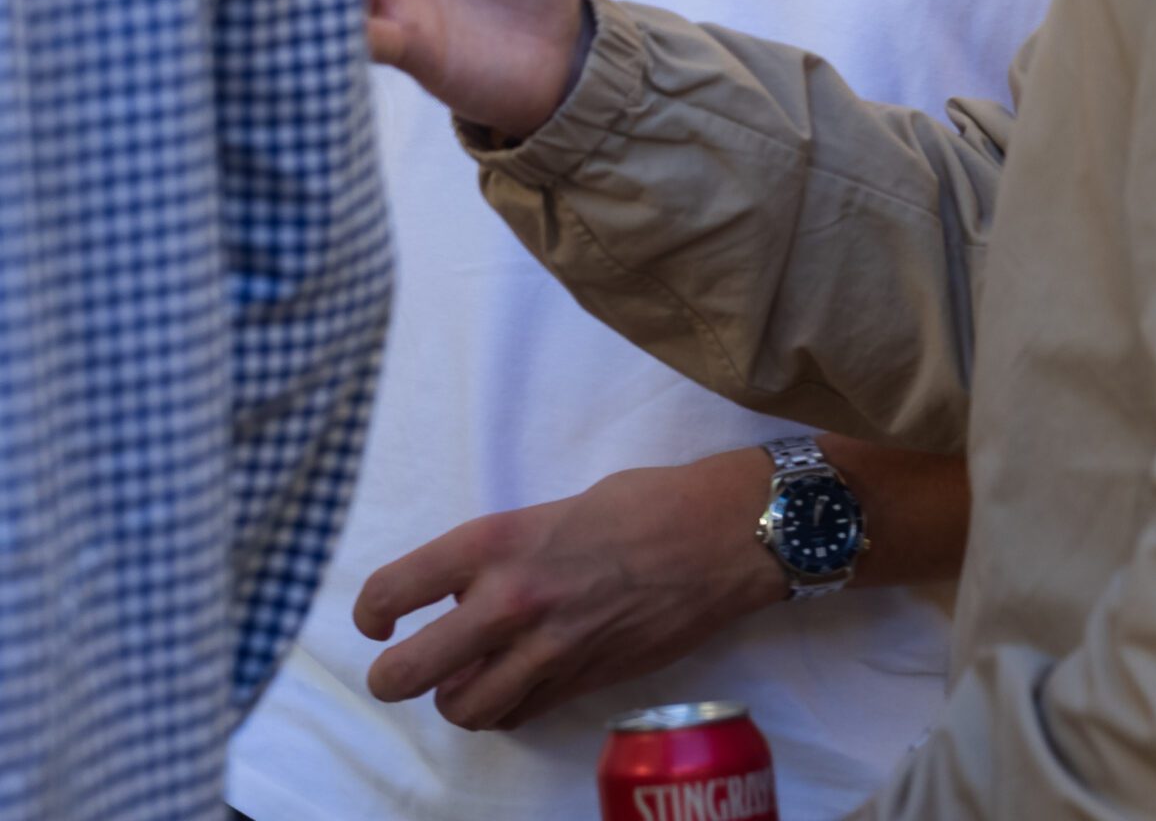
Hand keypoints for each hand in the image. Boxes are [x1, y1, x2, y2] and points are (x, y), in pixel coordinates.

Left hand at [353, 451, 783, 730]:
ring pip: (461, 709)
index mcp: (498, 541)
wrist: (718, 538)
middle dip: (392, 676)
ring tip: (469, 674)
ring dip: (454, 697)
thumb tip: (468, 592)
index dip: (372, 613)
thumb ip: (505, 553)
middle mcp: (511, 601)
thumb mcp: (554, 509)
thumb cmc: (642, 503)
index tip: (378, 620)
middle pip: (408, 672)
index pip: (396, 590)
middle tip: (400, 666)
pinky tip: (515, 684)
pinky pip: (515, 717)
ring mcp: (546, 651)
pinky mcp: (580, 684)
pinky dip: (503, 710)